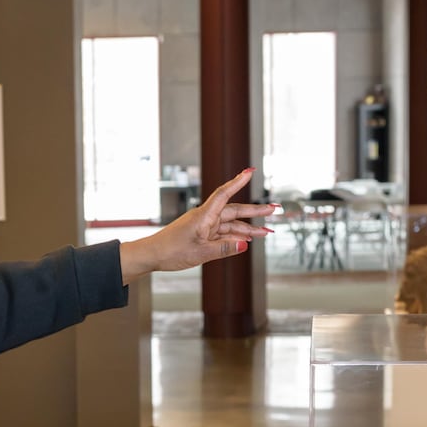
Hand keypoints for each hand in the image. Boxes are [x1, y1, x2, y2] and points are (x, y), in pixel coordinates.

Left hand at [118, 168, 275, 280]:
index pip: (224, 194)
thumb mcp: (200, 253)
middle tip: (274, 210)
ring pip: (230, 224)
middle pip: (234, 211)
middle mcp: (205, 217)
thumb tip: (245, 244)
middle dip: (255, 212)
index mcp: (204, 216)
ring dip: (248, 229)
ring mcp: (204, 226)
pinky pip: (222, 233)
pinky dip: (235, 237)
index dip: (238, 182)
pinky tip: (247, 240)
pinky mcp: (201, 234)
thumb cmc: (171, 251)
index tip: (250, 171)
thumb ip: (224, 249)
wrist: (152, 255)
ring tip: (267, 232)